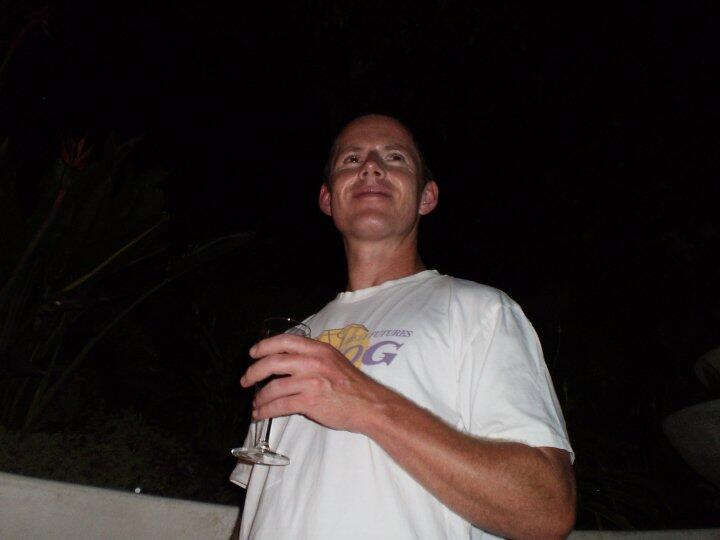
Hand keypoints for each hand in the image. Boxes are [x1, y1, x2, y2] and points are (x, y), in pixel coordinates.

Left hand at [240, 334, 387, 432]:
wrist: (370, 405)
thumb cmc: (352, 385)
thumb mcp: (334, 361)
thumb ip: (312, 358)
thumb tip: (287, 361)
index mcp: (318, 349)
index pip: (285, 341)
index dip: (264, 346)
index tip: (253, 353)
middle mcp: (313, 361)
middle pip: (273, 362)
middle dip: (254, 371)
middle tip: (245, 380)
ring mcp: (311, 381)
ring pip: (273, 387)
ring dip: (259, 396)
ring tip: (255, 403)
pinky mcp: (310, 401)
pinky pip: (280, 405)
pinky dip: (266, 411)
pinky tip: (260, 414)